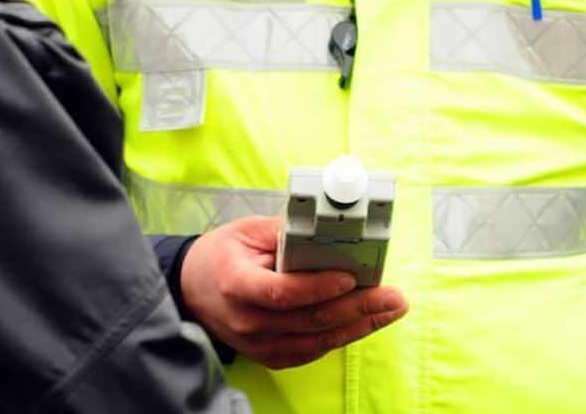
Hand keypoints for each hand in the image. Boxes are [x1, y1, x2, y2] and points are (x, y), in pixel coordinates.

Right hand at [181, 216, 408, 369]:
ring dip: (361, 325)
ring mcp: (260, 344)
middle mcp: (249, 321)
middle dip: (359, 308)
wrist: (192, 291)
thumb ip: (286, 232)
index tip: (352, 277)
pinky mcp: (271, 356)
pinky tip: (366, 322)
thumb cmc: (221, 256)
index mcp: (238, 285)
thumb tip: (328, 230)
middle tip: (393, 297)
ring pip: (318, 340)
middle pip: (311, 320)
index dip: (320, 287)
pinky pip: (313, 349)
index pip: (284, 292)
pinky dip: (342, 335)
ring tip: (391, 309)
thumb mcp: (246, 231)